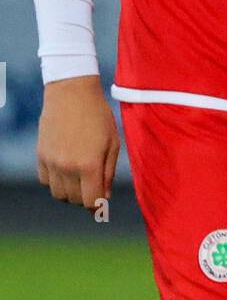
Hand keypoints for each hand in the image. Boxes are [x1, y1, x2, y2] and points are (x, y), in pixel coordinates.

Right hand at [37, 75, 120, 210]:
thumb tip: (104, 198)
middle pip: (74, 200)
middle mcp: (68, 166)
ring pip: (59, 194)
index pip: (91, 200)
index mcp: (89, 164)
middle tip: (94, 186)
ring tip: (80, 177)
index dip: (98, 207)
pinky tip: (66, 169)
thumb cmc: (99, 116)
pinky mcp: (40, 156)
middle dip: (86, 197)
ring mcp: (51, 162)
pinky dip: (56, 181)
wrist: (72, 93)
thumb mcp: (112, 142)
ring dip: (70, 192)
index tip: (102, 206)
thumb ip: (108, 172)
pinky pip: (46, 181)